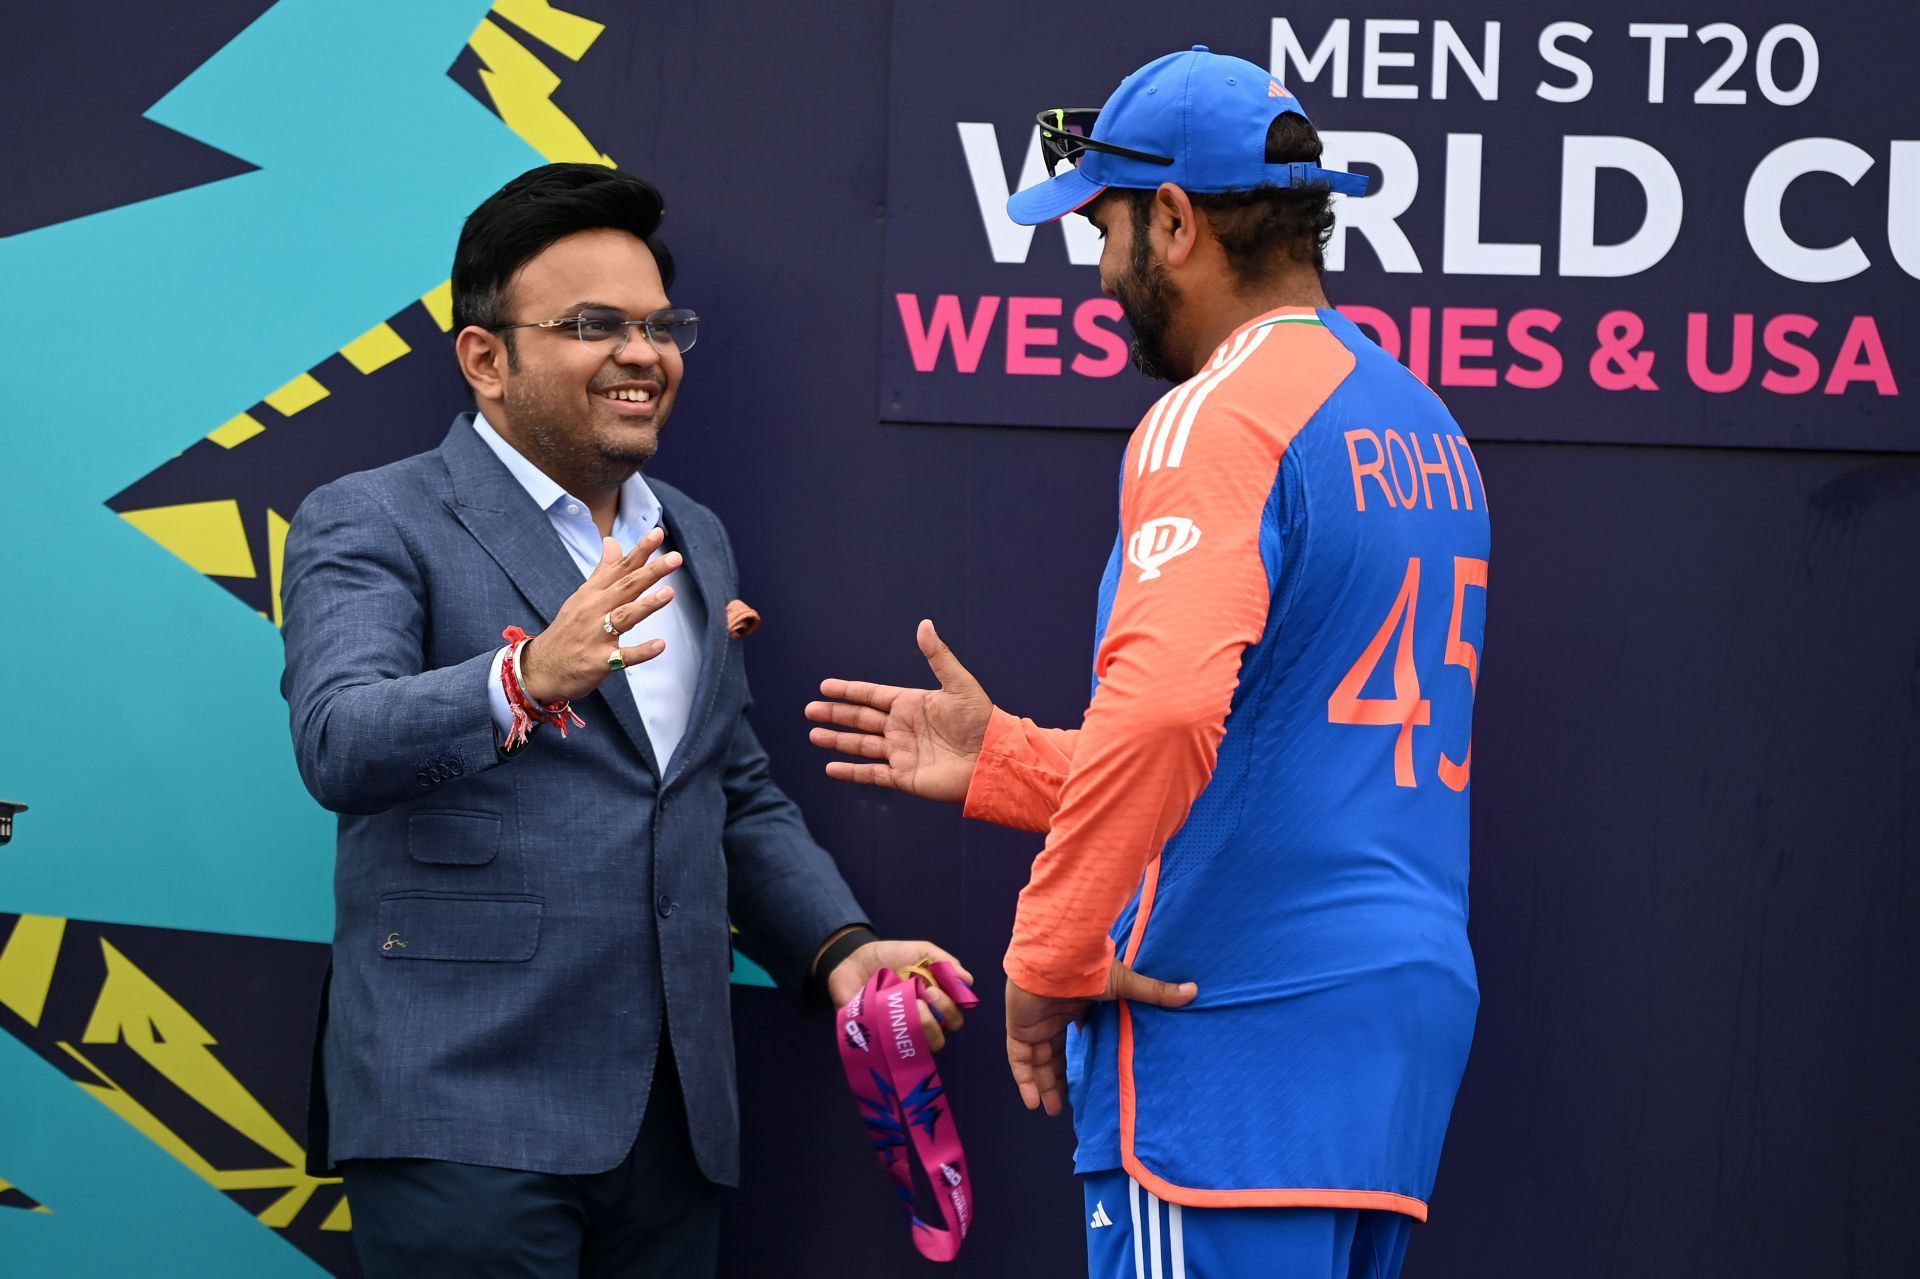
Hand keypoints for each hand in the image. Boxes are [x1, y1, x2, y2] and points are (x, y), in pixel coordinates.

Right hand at [519, 531, 681, 703]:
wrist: (541, 668)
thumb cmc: (567, 631)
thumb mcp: (582, 597)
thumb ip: (603, 571)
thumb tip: (613, 542)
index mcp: (593, 594)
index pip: (620, 568)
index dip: (640, 551)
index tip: (658, 533)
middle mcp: (595, 611)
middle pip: (626, 587)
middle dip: (651, 572)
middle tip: (675, 559)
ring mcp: (596, 636)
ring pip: (624, 617)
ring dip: (646, 605)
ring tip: (669, 593)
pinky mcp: (599, 662)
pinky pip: (623, 657)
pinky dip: (641, 651)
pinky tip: (659, 645)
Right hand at [806, 620, 992, 803]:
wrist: (992, 759)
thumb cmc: (981, 720)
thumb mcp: (959, 684)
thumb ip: (937, 656)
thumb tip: (924, 624)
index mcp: (911, 704)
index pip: (872, 695)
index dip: (848, 691)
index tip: (825, 686)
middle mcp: (902, 728)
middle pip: (860, 719)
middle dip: (835, 714)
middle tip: (809, 709)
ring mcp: (901, 752)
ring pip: (861, 745)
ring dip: (837, 740)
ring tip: (814, 734)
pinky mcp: (904, 776)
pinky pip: (872, 774)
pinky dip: (851, 772)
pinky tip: (831, 768)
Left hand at [824, 937, 974, 1051]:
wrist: (853, 959)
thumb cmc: (890, 957)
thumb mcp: (921, 951)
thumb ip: (945, 963)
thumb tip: (969, 980)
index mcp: (932, 1005)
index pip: (954, 1018)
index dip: (953, 1007)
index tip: (941, 989)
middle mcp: (917, 1023)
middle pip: (941, 1037)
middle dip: (941, 1015)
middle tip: (927, 993)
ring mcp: (898, 1033)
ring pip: (921, 1047)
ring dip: (923, 1027)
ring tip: (913, 1005)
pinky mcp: (876, 1039)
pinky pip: (891, 1049)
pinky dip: (895, 1034)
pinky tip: (891, 1016)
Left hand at [1005, 962, 1197, 1116]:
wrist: (1057, 958)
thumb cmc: (1090, 969)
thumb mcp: (1126, 984)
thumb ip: (1156, 993)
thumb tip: (1194, 991)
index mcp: (1076, 1004)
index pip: (1076, 1036)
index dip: (1081, 1058)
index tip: (1090, 1079)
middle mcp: (1053, 1015)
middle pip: (1054, 1054)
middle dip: (1058, 1080)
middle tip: (1066, 1106)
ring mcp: (1034, 1022)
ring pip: (1036, 1060)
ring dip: (1042, 1086)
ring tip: (1051, 1112)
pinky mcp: (1019, 1027)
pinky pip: (1019, 1060)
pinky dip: (1025, 1080)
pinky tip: (1033, 1102)